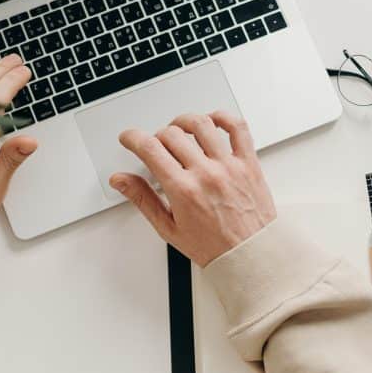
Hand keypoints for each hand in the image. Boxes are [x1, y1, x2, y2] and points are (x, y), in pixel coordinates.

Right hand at [110, 112, 275, 266]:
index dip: (133, 138)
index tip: (129, 138)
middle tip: (156, 146)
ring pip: (201, 124)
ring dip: (183, 122)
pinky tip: (212, 121)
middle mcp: (206, 174)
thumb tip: (121, 180)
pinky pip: (238, 128)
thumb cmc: (213, 247)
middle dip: (156, 136)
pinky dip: (223, 117)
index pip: (150, 149)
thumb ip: (142, 199)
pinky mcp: (249, 163)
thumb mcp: (168, 228)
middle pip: (171, 134)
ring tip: (179, 130)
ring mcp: (229, 166)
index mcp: (183, 190)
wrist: (251, 255)